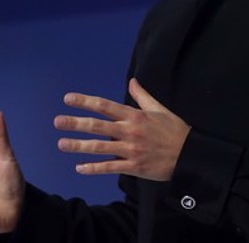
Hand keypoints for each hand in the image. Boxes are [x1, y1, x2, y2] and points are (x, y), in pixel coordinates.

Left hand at [54, 77, 190, 180]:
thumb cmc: (175, 131)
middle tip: (57, 122)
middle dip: (75, 123)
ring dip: (78, 146)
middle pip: (97, 126)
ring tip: (61, 143)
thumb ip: (142, 96)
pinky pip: (109, 167)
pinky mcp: (134, 166)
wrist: (191, 156)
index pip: (105, 105)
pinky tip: (79, 168)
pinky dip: (93, 168)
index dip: (85, 101)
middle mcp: (130, 131)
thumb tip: (132, 81)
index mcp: (135, 116)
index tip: (68, 99)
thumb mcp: (160, 109)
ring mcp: (131, 150)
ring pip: (99, 148)